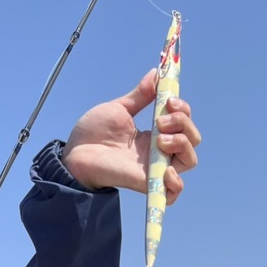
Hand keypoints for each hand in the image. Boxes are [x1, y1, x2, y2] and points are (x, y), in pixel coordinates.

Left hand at [61, 69, 200, 203]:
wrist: (75, 151)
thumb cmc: (93, 133)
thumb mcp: (120, 108)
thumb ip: (140, 95)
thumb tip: (156, 73)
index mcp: (154, 133)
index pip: (184, 123)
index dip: (183, 109)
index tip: (168, 100)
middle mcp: (158, 151)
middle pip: (191, 140)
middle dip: (184, 123)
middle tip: (161, 120)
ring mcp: (153, 168)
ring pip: (188, 161)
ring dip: (182, 143)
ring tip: (159, 137)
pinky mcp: (145, 183)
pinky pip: (172, 193)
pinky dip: (176, 182)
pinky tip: (166, 168)